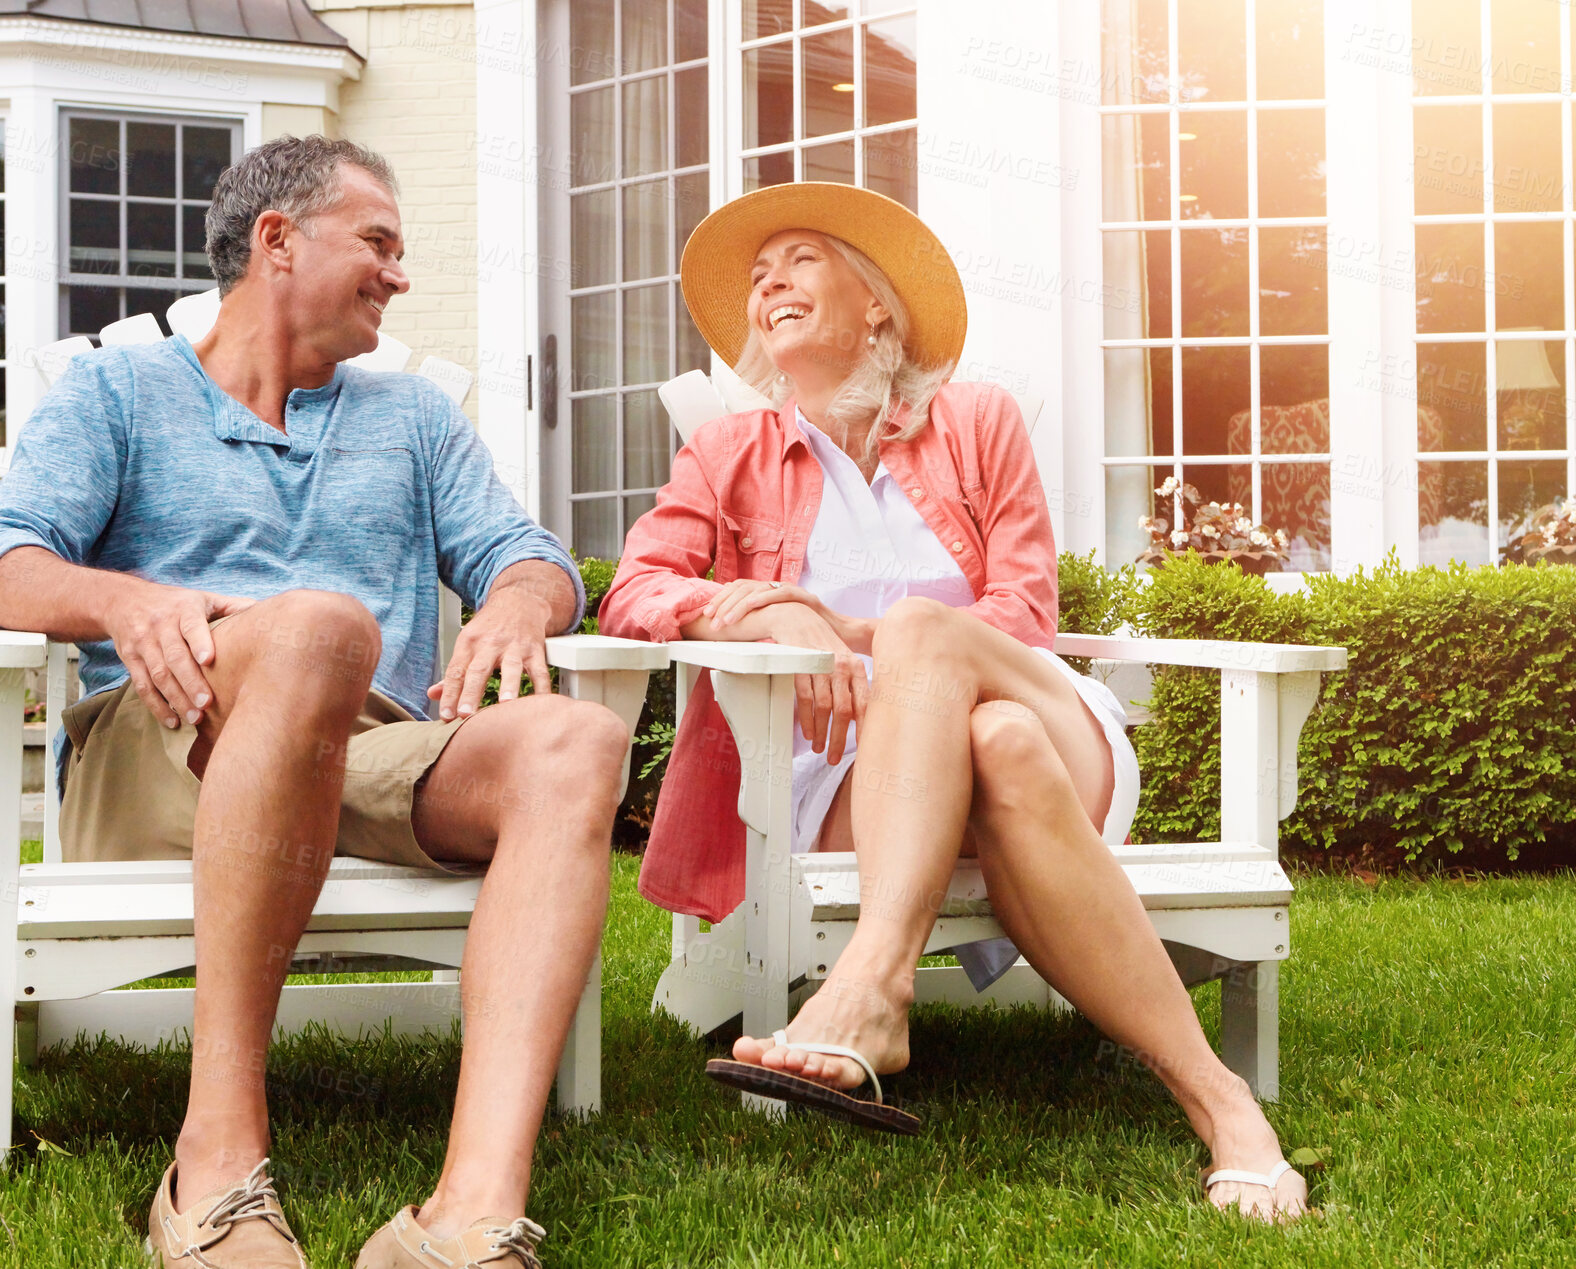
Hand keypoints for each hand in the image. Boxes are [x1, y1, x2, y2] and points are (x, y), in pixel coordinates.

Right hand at [104, 583, 255, 728]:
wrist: (123, 601)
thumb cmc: (175, 603)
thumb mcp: (203, 598)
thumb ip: (232, 607)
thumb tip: (268, 614)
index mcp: (183, 609)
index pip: (191, 625)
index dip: (199, 642)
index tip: (209, 660)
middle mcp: (160, 626)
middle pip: (174, 656)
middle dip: (190, 681)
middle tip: (207, 703)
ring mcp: (143, 644)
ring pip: (158, 674)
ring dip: (175, 698)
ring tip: (195, 719)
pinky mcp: (130, 659)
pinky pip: (142, 686)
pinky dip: (156, 706)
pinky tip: (173, 722)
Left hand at [428, 582, 552, 720]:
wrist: (519, 601)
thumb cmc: (491, 627)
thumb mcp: (468, 642)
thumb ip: (454, 671)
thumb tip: (434, 694)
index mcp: (469, 643)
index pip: (455, 671)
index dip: (449, 693)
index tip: (445, 715)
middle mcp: (490, 644)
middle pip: (478, 670)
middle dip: (471, 693)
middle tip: (465, 714)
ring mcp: (515, 647)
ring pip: (511, 668)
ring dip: (508, 687)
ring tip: (505, 705)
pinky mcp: (535, 650)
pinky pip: (540, 672)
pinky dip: (542, 689)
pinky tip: (540, 704)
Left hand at [703, 580, 873, 653]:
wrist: (843, 638)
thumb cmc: (811, 639)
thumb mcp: (778, 633)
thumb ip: (760, 630)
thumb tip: (735, 642)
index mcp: (769, 596)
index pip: (739, 590)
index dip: (721, 600)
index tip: (708, 615)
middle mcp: (778, 589)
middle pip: (743, 587)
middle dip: (724, 603)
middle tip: (712, 620)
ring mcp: (791, 591)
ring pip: (757, 588)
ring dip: (737, 604)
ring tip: (725, 620)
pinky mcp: (804, 597)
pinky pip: (780, 593)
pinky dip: (762, 599)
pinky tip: (749, 607)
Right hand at [749, 601, 868, 763]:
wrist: (797, 619)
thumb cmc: (822, 644)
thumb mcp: (843, 660)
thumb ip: (852, 685)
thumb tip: (859, 717)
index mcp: (855, 667)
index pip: (865, 703)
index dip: (865, 728)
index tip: (866, 748)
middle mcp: (841, 666)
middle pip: (844, 710)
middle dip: (840, 738)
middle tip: (836, 758)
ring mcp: (820, 666)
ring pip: (824, 707)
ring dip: (822, 733)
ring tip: (820, 749)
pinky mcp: (801, 666)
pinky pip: (805, 699)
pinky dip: (807, 720)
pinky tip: (809, 733)